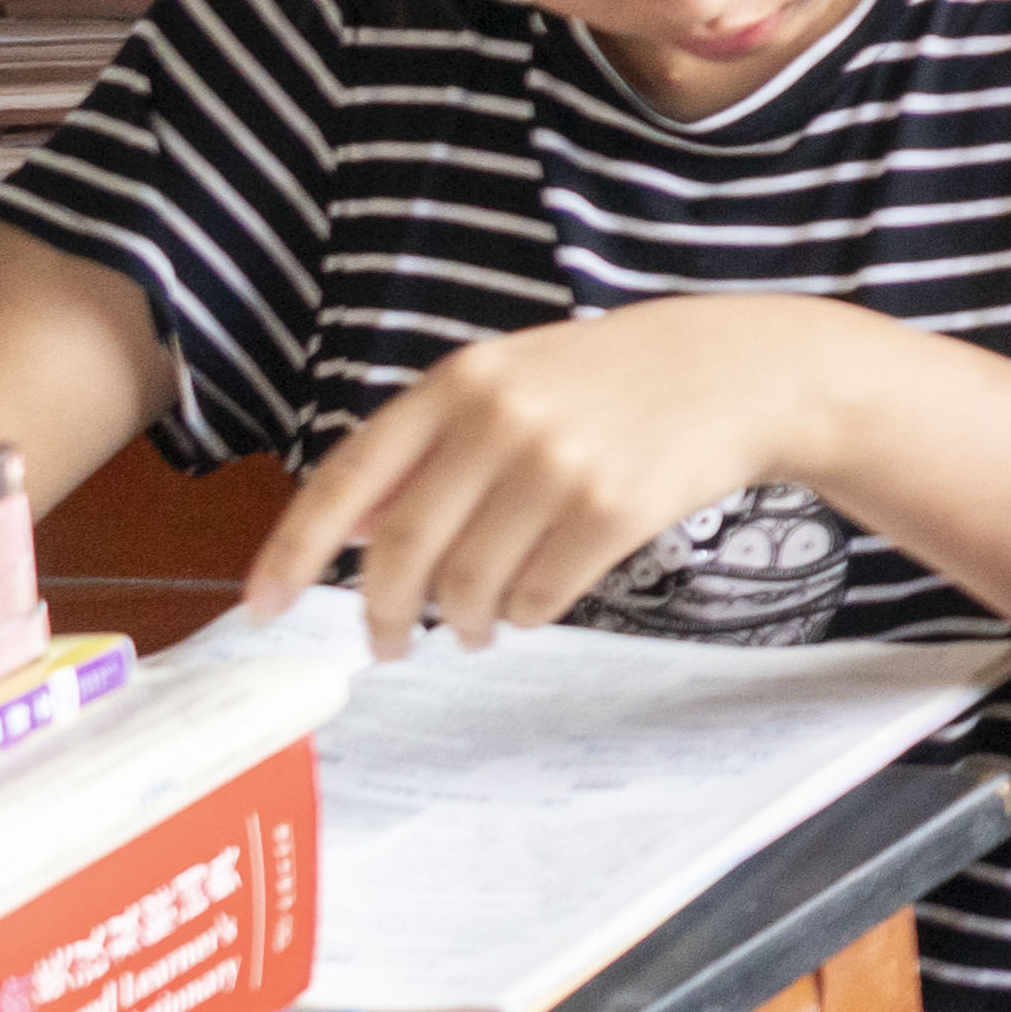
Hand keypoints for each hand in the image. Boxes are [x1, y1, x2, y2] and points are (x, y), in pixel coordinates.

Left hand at [249, 294, 879, 650]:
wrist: (747, 370)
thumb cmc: (621, 378)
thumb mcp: (515, 380)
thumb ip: (430, 445)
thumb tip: (342, 532)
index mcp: (460, 381)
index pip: (347, 479)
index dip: (292, 550)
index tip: (262, 604)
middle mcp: (500, 419)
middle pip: (401, 549)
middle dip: (382, 612)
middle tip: (384, 641)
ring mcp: (560, 465)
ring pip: (469, 582)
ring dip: (460, 622)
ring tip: (471, 628)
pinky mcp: (615, 510)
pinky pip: (540, 595)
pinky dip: (526, 615)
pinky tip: (532, 605)